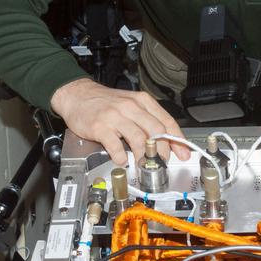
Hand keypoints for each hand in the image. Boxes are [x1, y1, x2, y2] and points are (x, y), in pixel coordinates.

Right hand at [50, 79, 189, 164]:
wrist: (77, 95)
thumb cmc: (105, 102)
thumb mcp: (131, 104)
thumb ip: (147, 120)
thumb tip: (165, 141)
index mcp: (142, 101)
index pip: (166, 121)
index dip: (177, 140)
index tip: (183, 153)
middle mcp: (131, 107)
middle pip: (156, 131)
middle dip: (163, 151)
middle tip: (161, 163)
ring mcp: (115, 116)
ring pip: (139, 139)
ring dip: (144, 157)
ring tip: (143, 165)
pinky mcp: (100, 126)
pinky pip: (115, 145)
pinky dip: (121, 157)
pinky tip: (121, 160)